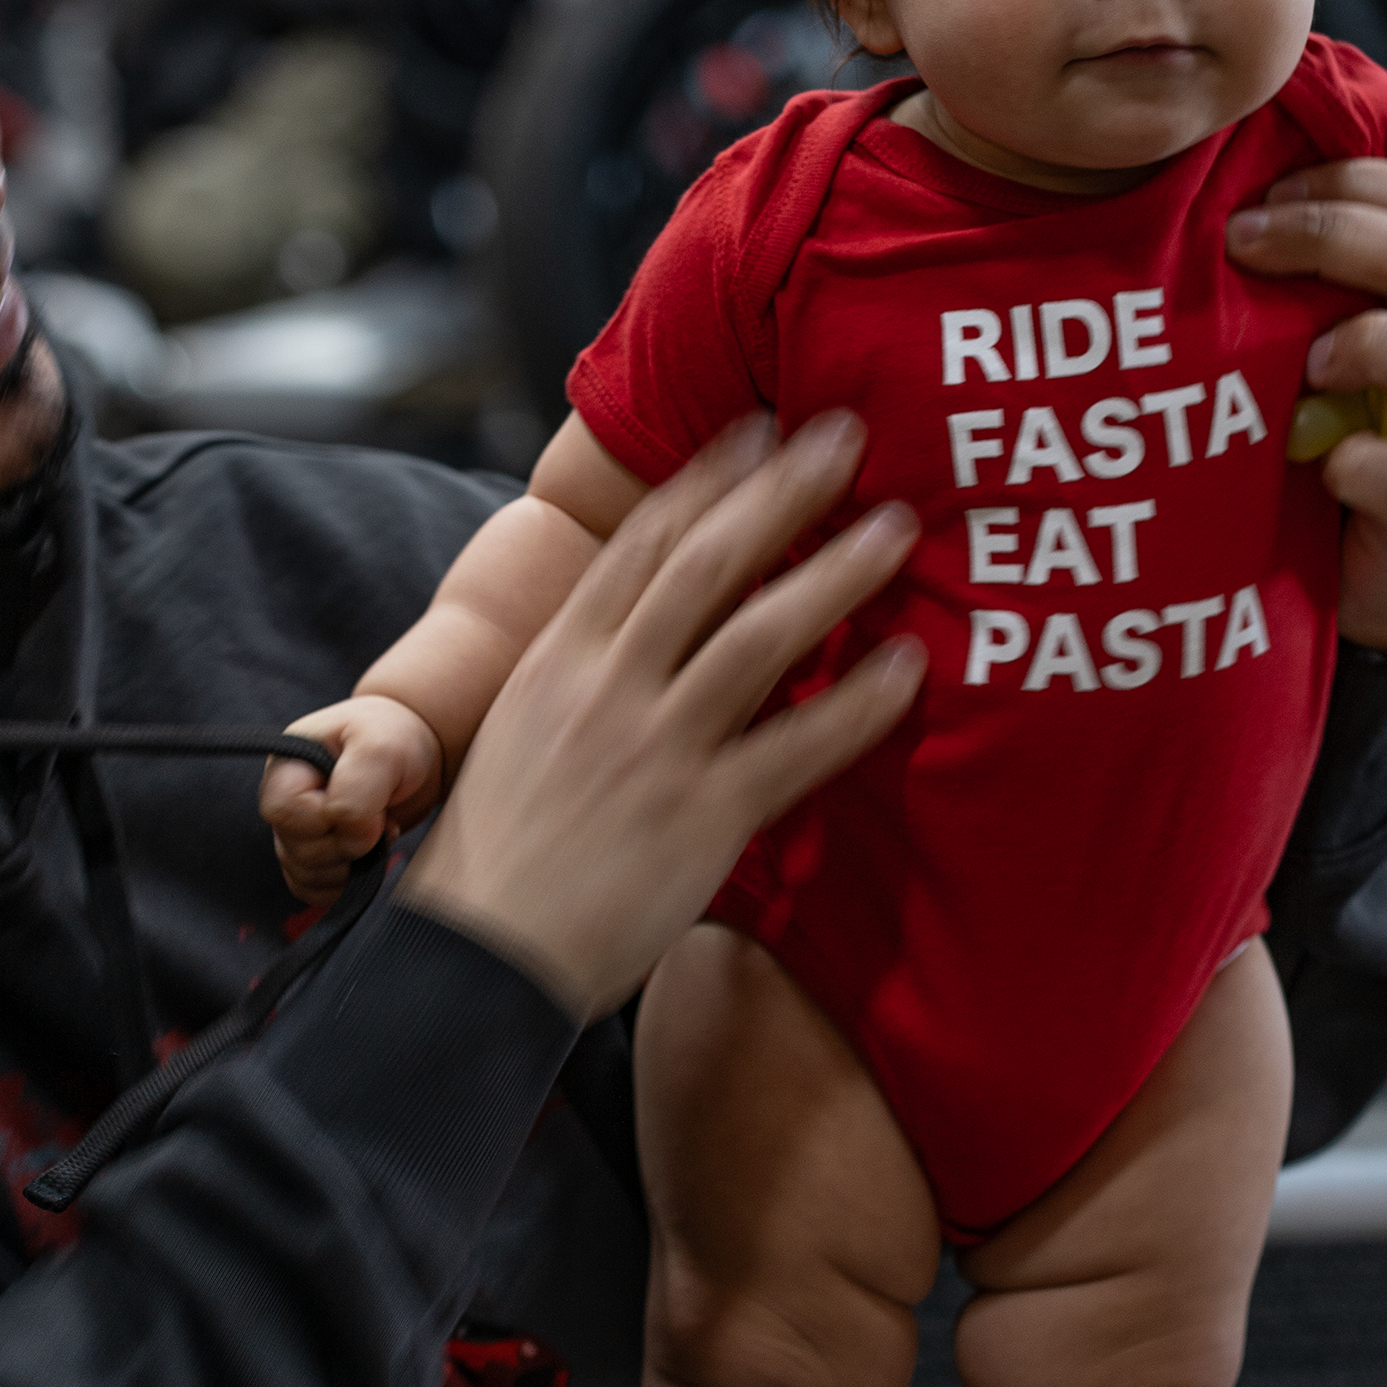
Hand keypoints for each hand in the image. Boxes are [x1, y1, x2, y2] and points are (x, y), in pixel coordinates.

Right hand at [259, 694, 443, 904]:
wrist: (412, 757)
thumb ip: (358, 785)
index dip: (328, 816)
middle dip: (347, 842)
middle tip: (379, 814)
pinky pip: (317, 893)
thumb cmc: (392, 738)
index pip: (282, 810)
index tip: (368, 801)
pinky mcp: (313, 863)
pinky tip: (369, 853)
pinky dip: (348, 882)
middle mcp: (282, 804)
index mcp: (285, 768)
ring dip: (352, 862)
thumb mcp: (381, 746)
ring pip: (307, 876)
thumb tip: (347, 833)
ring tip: (376, 827)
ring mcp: (294, 837)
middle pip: (297, 851)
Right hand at [402, 412, 924, 1020]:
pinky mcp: (704, 817)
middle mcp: (608, 686)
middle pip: (708, 562)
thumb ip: (578, 676)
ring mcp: (657, 748)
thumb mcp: (519, 733)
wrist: (480, 956)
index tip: (756, 430)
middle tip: (845, 438)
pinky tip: (907, 667)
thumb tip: (634, 635)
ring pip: (761, 634)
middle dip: (781, 490)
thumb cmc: (498, 856)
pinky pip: (798, 746)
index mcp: (558, 659)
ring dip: (835, 572)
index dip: (705, 478)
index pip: (640, 544)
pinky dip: (858, 703)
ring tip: (896, 530)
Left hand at [1227, 159, 1386, 649]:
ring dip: (1376, 344)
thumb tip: (1220, 200)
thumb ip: (1296, 280)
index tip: (1260, 196)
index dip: (1349, 183)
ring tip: (1305, 361)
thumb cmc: (1318, 430)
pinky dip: (1362, 464)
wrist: (1340, 560)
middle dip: (1333, 234)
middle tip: (1242, 242)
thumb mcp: (1306, 339)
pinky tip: (1318, 462)